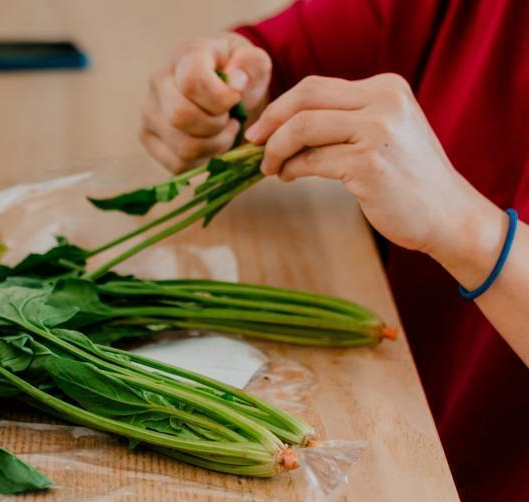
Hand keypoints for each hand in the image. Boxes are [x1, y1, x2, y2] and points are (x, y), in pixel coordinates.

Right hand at [142, 33, 271, 172]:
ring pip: (182, 146)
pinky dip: (202, 161)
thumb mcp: (255, 63)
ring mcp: (149, 112)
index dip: (220, 99)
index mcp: (185, 55)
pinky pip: (177, 164)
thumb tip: (236, 82)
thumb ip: (252, 65)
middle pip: (181, 116)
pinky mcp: (148, 138)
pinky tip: (211, 144)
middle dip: (217, 126)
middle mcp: (158, 81)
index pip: (192, 81)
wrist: (222, 88)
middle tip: (231, 119)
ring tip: (225, 131)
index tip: (235, 101)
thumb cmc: (239, 74)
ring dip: (214, 146)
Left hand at [244, 73, 503, 269]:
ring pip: (301, 128)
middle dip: (270, 122)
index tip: (260, 129)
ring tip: (271, 167)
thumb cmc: (407, 178)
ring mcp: (377, 131)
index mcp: (386, 87)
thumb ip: (343, 119)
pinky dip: (290, 169)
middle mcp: (384, 101)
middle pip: (304, 99)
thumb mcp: (384, 131)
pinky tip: (287, 176)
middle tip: (253, 144)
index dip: (279, 107)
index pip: (315, 87)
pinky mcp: (368, 163)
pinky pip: (311, 160)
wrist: (448, 215)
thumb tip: (281, 124)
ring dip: (275, 150)